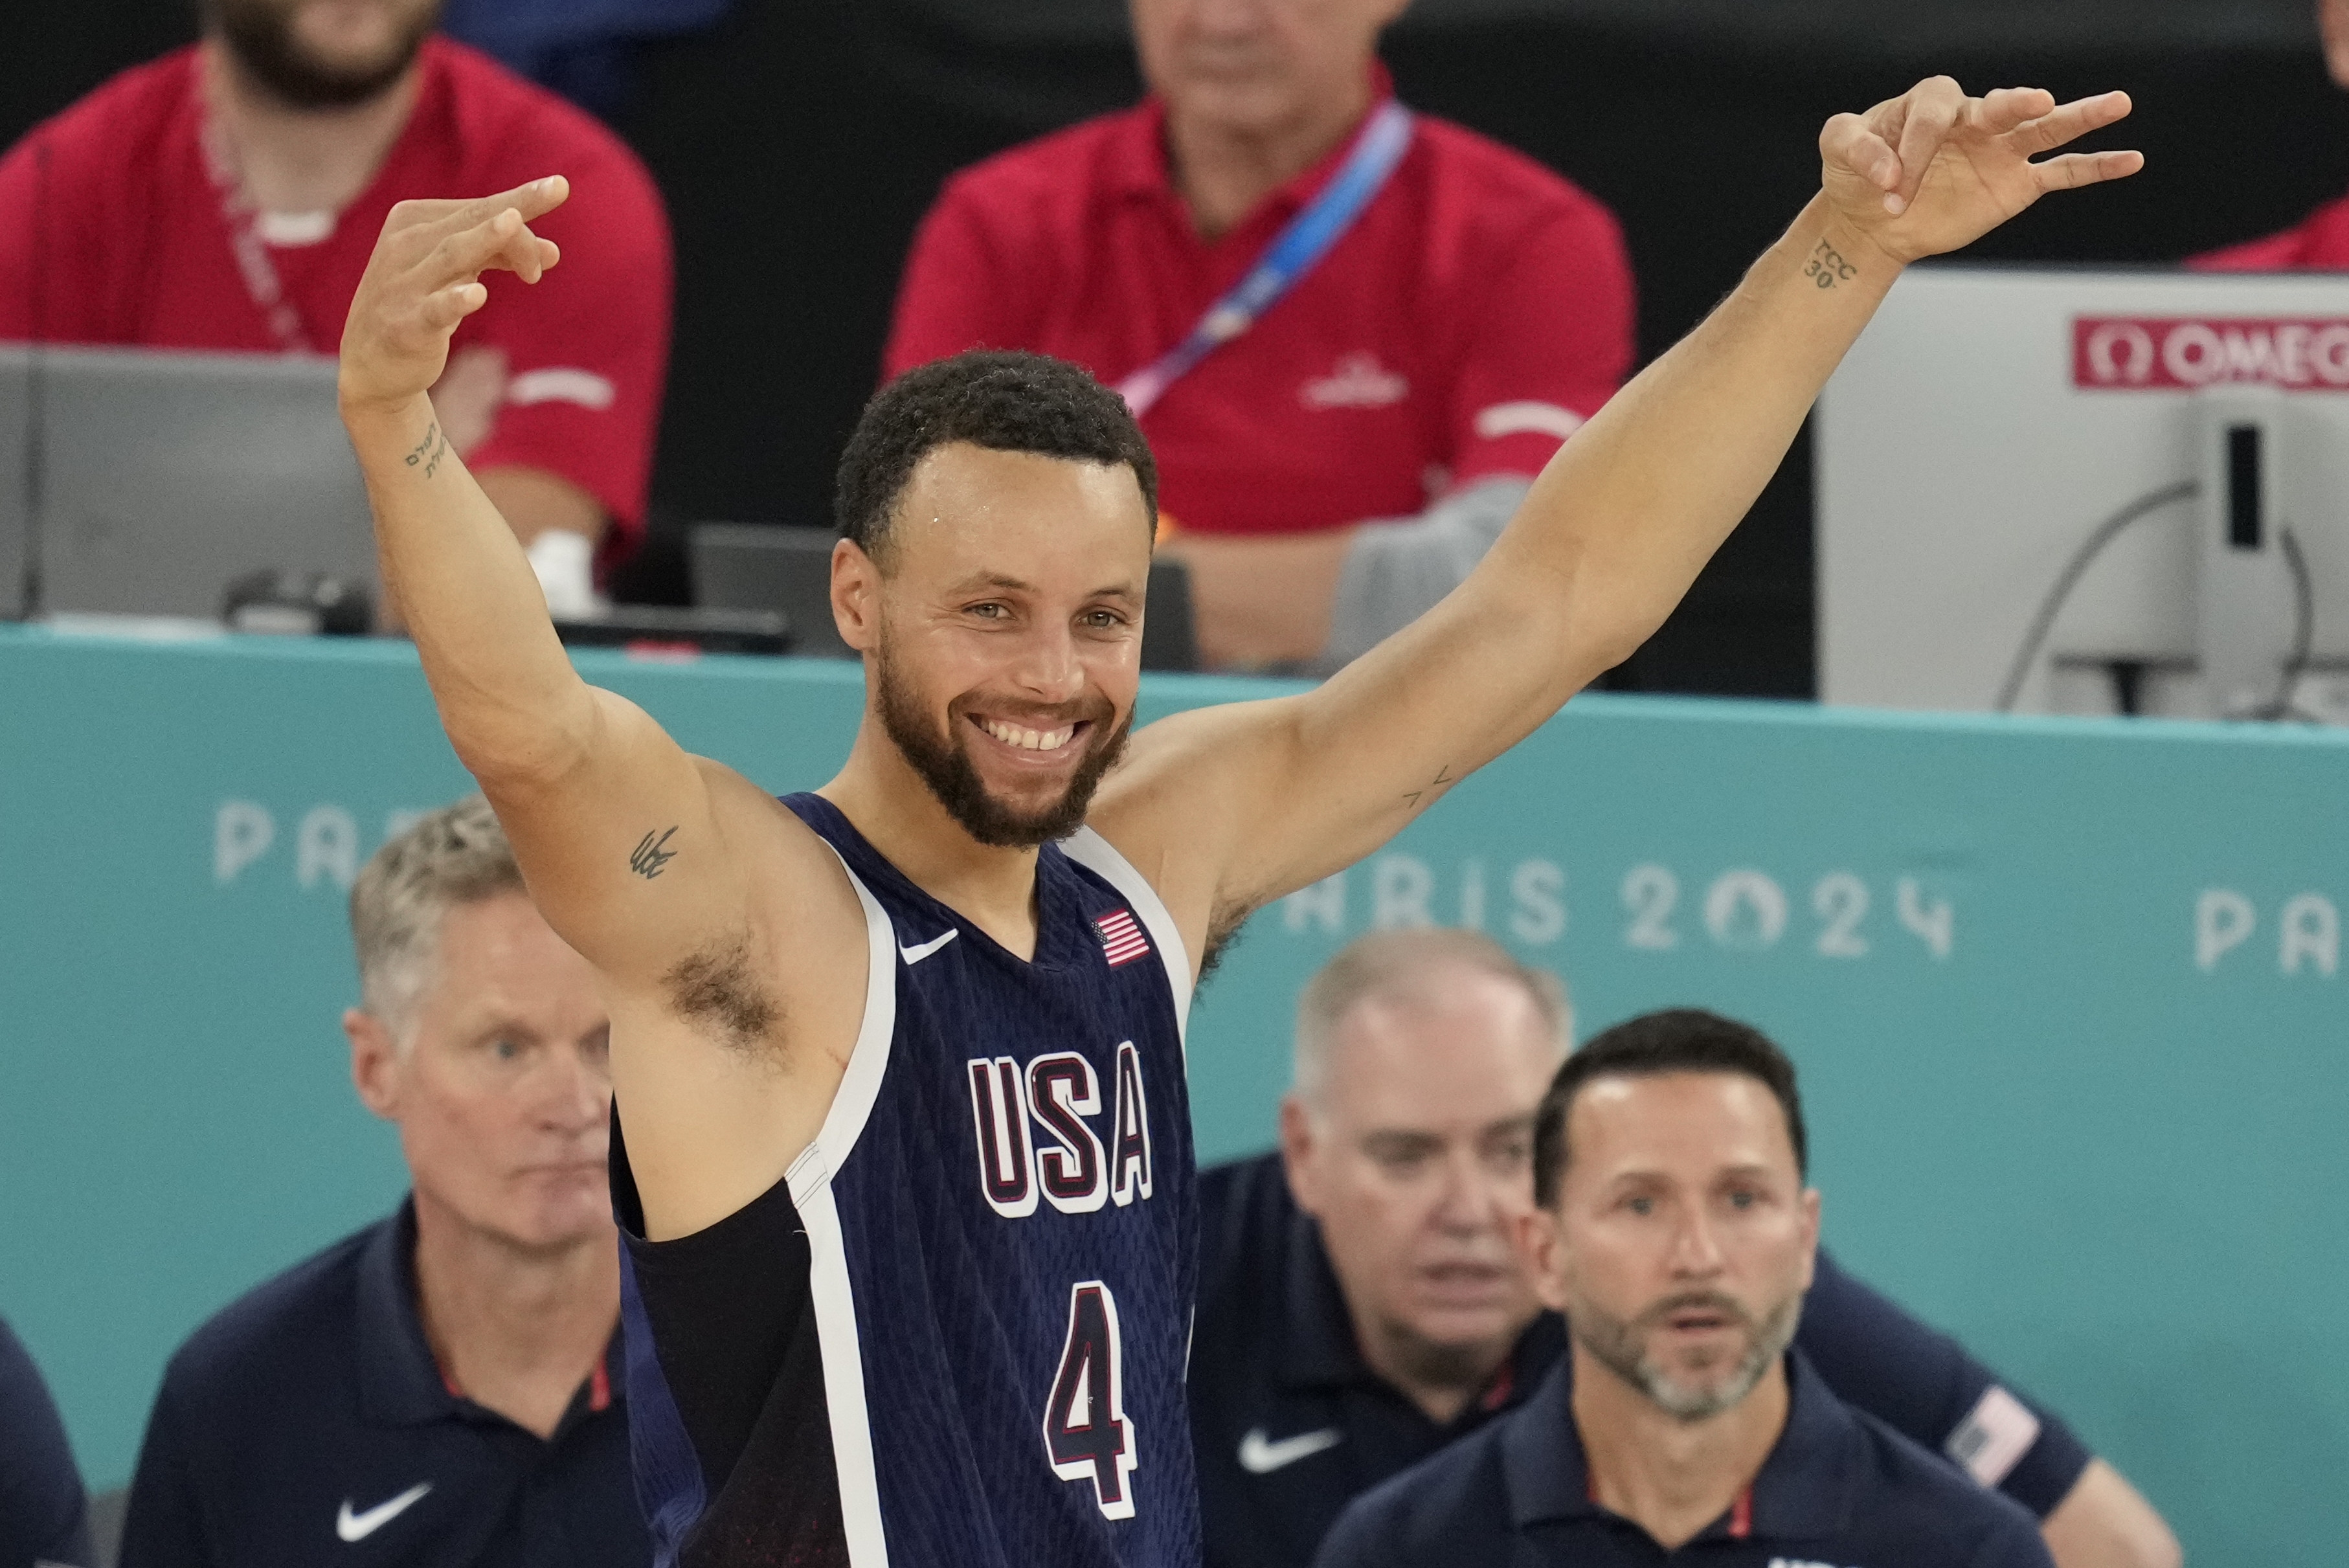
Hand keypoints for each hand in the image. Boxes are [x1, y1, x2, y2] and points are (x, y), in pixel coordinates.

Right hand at [338, 177, 567, 412]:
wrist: (373, 364)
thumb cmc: (421, 304)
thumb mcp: (459, 272)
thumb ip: (500, 257)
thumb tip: (554, 252)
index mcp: (416, 220)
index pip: (478, 207)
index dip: (522, 205)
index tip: (560, 188)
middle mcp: (406, 244)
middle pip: (471, 223)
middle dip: (516, 209)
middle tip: (558, 188)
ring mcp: (403, 284)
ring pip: (453, 256)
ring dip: (485, 239)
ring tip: (514, 223)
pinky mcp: (405, 325)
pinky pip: (433, 311)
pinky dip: (454, 301)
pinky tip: (477, 295)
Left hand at [1819, 79, 2141, 265]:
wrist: (1872, 216)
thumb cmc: (1856, 172)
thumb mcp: (1837, 147)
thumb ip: (1853, 145)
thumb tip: (1889, 169)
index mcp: (1932, 102)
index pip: (1936, 114)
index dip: (1913, 151)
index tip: (1889, 185)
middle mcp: (1976, 118)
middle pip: (2003, 104)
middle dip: (2014, 104)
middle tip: (2034, 101)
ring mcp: (2002, 150)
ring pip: (2047, 127)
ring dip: (2081, 115)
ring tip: (2119, 102)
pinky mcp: (2016, 185)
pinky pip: (2062, 172)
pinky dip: (2096, 167)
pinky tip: (2131, 159)